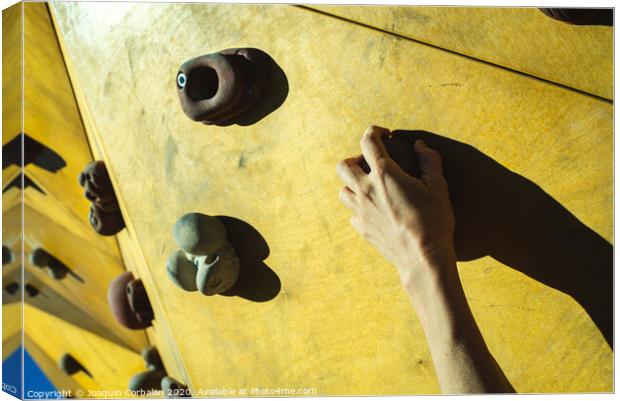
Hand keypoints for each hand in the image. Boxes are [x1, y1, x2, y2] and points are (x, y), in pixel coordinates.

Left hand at [337, 126, 455, 282]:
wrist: (423, 258)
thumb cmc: (433, 220)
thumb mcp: (438, 186)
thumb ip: (429, 160)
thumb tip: (420, 145)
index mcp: (384, 174)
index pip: (368, 142)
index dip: (374, 132)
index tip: (384, 134)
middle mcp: (365, 191)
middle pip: (343, 166)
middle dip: (355, 160)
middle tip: (373, 165)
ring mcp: (361, 211)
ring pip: (343, 191)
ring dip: (354, 184)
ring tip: (371, 187)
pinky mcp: (362, 229)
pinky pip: (353, 213)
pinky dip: (360, 208)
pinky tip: (376, 210)